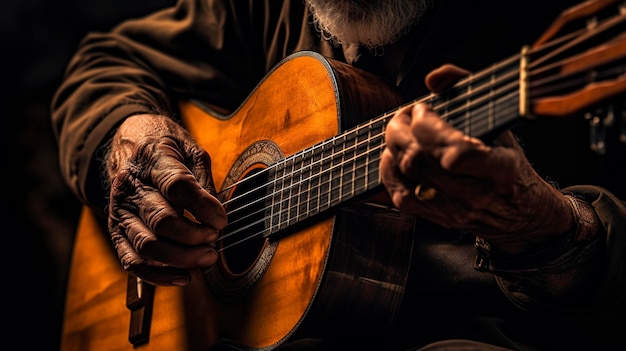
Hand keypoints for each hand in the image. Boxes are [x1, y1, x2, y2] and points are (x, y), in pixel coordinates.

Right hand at [105, 114, 226, 285]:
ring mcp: (121, 210)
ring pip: (147, 245)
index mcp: (152, 159)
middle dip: (194, 237)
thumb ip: (203, 178)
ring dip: (181, 258)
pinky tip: (183, 276)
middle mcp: (131, 186)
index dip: (203, 207)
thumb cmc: (166, 147)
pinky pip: (132, 261)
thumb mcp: (190, 149)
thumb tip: (216, 211)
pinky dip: (158, 275)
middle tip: (215, 240)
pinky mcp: (117, 230)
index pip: (177, 186)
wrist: (127, 143)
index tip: (222, 220)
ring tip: (207, 258)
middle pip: (161, 220)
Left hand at [380, 65, 573, 253]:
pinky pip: (400, 197)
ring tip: (400, 133)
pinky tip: (394, 157)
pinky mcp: (438, 218)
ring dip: (393, 147)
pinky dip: (389, 173)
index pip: (457, 154)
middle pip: (421, 161)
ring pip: (408, 176)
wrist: (519, 213)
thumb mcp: (502, 120)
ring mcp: (454, 209)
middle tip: (405, 115)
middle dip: (401, 130)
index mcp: (500, 168)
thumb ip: (467, 87)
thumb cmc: (508, 160)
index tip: (425, 108)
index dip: (429, 126)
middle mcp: (476, 193)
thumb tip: (432, 79)